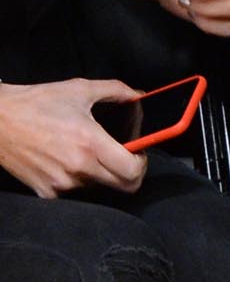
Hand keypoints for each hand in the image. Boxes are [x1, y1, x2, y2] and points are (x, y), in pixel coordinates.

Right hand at [0, 79, 146, 196]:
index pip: (133, 171)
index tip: (138, 152)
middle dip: (129, 171)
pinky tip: (68, 161)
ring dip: (101, 173)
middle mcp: (77, 168)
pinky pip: (74, 192)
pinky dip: (78, 180)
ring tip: (86, 152)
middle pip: (123, 186)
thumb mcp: (79, 89)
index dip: (142, 163)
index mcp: (90, 144)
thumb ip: (116, 90)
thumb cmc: (35, 103)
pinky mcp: (45, 191)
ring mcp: (60, 183)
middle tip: (122, 156)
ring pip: (98, 187)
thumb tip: (139, 94)